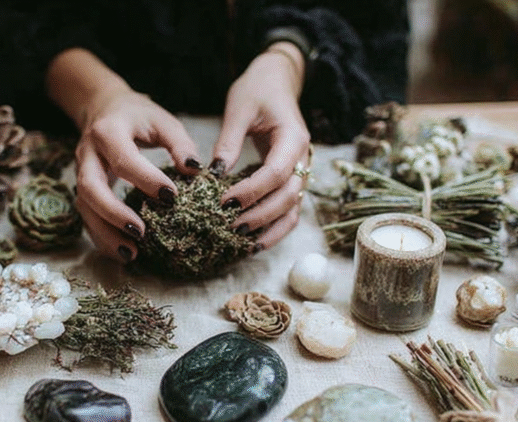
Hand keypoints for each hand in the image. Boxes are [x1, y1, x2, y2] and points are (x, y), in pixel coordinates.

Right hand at [46, 49, 200, 262]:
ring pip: (84, 207)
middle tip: (141, 232)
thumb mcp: (161, 120)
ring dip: (105, 232)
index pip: (123, 159)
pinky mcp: (83, 189)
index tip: (171, 197)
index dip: (146, 179)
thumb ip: (180, 143)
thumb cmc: (138, 117)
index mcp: (108, 132)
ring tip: (131, 253)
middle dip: (114, 213)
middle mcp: (88, 153)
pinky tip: (124, 252)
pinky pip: (87, 217)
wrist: (103, 109)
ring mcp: (80, 172)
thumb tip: (195, 170)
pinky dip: (102, 237)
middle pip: (90, 187)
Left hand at [212, 41, 310, 250]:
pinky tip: (254, 242)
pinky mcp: (292, 180)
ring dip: (271, 229)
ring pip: (293, 210)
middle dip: (260, 215)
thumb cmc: (257, 90)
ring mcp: (300, 172)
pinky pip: (289, 210)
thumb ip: (228, 142)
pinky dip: (275, 228)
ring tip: (244, 244)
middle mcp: (303, 159)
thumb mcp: (239, 108)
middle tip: (230, 227)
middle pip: (288, 196)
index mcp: (293, 138)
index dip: (252, 191)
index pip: (276, 173)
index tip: (225, 202)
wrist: (277, 81)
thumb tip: (214, 174)